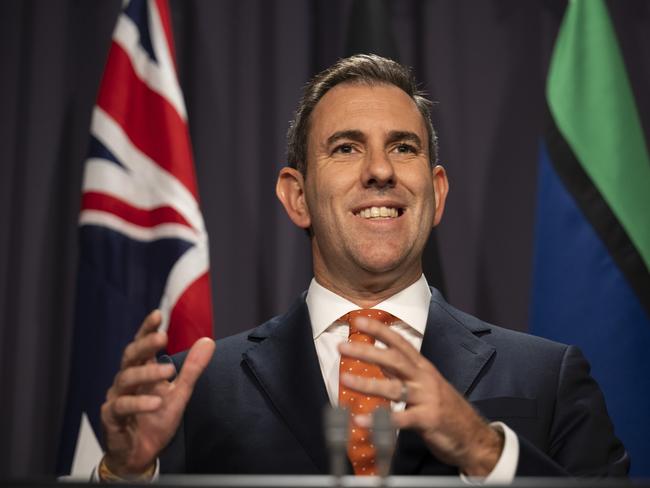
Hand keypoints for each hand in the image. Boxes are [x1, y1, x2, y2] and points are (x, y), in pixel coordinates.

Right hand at [100, 310, 214, 476]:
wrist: (140, 454)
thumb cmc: (156, 420)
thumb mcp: (180, 393)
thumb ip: (192, 369)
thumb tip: (208, 341)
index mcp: (142, 371)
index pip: (142, 345)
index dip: (147, 329)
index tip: (157, 314)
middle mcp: (127, 380)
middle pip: (130, 356)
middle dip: (145, 344)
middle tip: (162, 337)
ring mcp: (117, 397)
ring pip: (126, 377)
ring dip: (148, 373)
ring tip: (170, 371)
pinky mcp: (112, 417)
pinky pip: (122, 405)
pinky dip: (140, 403)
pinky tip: (156, 403)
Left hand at [338, 316, 502, 475]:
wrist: (474, 436)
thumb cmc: (445, 408)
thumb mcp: (424, 384)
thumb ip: (401, 372)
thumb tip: (376, 358)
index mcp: (422, 367)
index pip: (399, 342)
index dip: (379, 330)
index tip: (358, 319)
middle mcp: (424, 378)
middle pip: (394, 359)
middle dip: (367, 351)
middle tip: (342, 346)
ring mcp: (427, 398)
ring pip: (394, 387)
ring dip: (367, 383)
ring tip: (345, 379)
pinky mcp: (428, 420)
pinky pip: (399, 418)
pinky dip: (378, 420)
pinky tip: (360, 420)